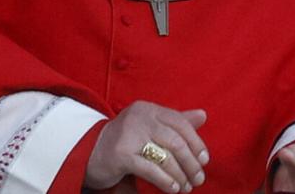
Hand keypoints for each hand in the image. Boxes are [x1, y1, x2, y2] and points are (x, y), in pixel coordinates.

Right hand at [84, 102, 207, 192]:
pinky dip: (166, 181)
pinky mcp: (120, 154)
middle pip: (176, 141)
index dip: (196, 142)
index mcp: (148, 109)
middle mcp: (138, 117)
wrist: (90, 153)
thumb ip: (175, 122)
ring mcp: (128, 135)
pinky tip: (173, 189)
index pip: (180, 122)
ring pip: (166, 156)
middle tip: (199, 179)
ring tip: (186, 187)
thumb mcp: (150, 127)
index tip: (204, 160)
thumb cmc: (126, 141)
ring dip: (181, 175)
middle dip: (191, 163)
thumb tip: (203, 115)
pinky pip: (151, 169)